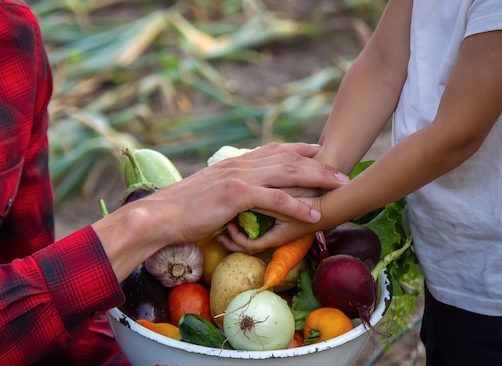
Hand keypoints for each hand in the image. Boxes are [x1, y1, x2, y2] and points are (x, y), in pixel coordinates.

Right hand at [93, 142, 346, 280]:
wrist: (160, 215)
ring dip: (317, 180)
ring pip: (286, 175)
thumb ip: (227, 189)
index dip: (297, 150)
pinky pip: (274, 200)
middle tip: (341, 169)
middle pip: (287, 159)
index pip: (272, 151)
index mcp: (234, 163)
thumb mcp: (209, 194)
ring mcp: (239, 178)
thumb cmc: (182, 210)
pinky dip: (296, 206)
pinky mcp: (236, 195)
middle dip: (317, 164)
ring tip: (339, 186)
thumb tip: (238, 198)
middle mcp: (240, 165)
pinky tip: (313, 214)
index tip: (317, 151)